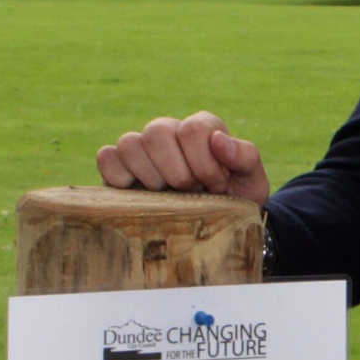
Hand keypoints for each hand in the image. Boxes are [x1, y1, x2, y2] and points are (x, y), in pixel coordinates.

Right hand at [95, 111, 271, 204]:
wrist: (217, 230)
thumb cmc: (235, 202)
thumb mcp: (252, 182)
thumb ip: (244, 157)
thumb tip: (217, 140)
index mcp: (201, 129)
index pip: (192, 129)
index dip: (204, 163)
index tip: (216, 187)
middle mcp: (169, 133)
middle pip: (157, 131)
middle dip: (177, 172)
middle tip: (190, 192)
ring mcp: (142, 150)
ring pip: (130, 143)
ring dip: (150, 176)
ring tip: (166, 196)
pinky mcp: (119, 169)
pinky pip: (107, 157)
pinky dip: (118, 175)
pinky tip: (139, 195)